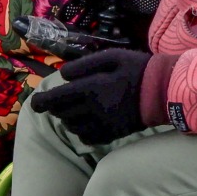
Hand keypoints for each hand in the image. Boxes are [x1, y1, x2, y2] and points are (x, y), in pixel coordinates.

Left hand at [29, 49, 151, 145]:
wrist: (163, 91)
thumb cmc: (137, 69)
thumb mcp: (112, 57)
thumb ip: (85, 65)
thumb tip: (63, 75)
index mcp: (91, 89)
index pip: (57, 99)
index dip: (41, 102)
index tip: (33, 104)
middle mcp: (93, 110)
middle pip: (63, 113)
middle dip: (55, 108)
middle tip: (55, 102)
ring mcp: (103, 125)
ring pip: (73, 127)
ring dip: (68, 119)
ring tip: (73, 110)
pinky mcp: (112, 134)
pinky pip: (88, 138)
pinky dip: (82, 131)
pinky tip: (87, 122)